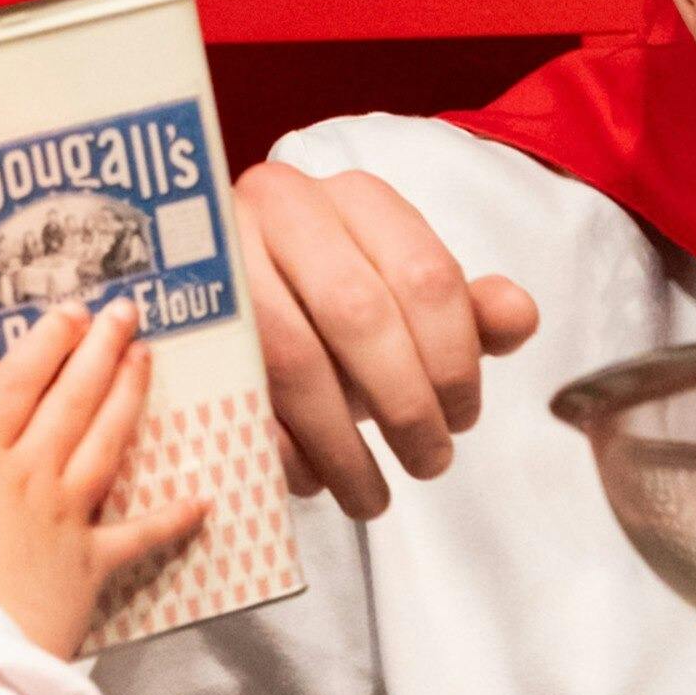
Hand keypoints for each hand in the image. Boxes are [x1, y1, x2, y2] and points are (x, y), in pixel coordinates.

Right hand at [0, 310, 210, 660]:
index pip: (15, 385)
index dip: (43, 344)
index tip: (67, 313)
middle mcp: (28, 474)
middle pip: (72, 398)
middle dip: (99, 349)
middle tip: (124, 311)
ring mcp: (68, 515)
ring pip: (107, 443)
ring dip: (129, 397)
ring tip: (146, 358)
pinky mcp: (93, 562)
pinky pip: (140, 536)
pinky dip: (172, 519)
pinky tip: (201, 500)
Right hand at [234, 161, 543, 516]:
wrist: (214, 293)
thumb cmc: (326, 302)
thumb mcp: (401, 302)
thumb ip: (464, 311)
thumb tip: (519, 316)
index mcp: (355, 198)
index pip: (426, 275)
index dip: (455, 361)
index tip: (464, 420)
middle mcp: (282, 205)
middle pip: (359, 314)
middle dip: (405, 406)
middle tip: (429, 463)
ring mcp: (220, 257)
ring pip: (294, 360)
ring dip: (343, 445)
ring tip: (374, 496)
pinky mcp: (176, 315)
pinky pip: (234, 393)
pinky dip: (279, 448)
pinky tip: (313, 481)